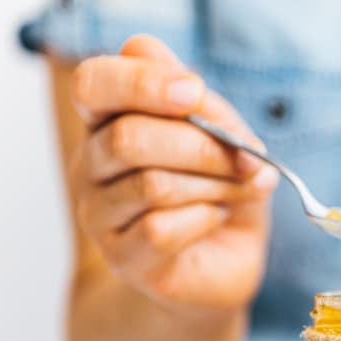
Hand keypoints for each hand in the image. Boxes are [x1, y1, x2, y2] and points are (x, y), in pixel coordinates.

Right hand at [70, 35, 276, 310]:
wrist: (226, 259)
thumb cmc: (219, 185)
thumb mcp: (222, 133)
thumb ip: (202, 105)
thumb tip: (187, 84)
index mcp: (107, 118)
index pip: (93, 83)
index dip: (142, 82)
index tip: (195, 91)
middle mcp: (90, 163)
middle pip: (128, 138)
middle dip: (202, 146)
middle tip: (249, 158)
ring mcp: (99, 215)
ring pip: (151, 185)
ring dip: (215, 183)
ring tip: (243, 187)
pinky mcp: (123, 258)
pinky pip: (160, 229)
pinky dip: (205, 218)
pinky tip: (217, 216)